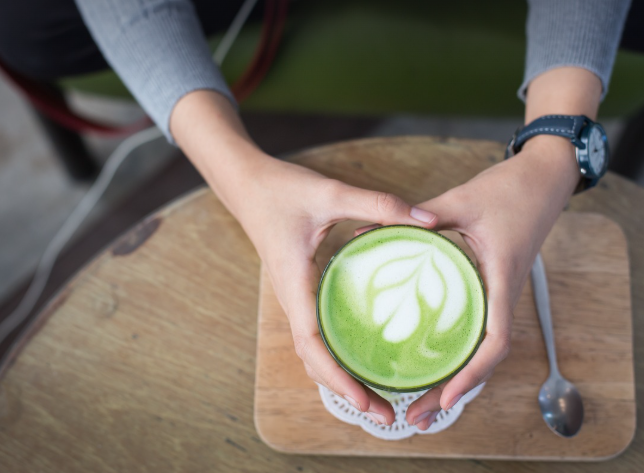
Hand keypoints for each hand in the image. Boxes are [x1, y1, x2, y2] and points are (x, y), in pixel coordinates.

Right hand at [236, 156, 437, 424]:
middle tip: (385, 415)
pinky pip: (316, 333)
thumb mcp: (330, 193)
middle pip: (314, 360)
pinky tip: (360, 357)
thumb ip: (378, 205)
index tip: (366, 402)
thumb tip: (428, 222)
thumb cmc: (281, 190)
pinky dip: (334, 355)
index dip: (337, 377)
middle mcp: (293, 299)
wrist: (246, 185)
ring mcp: (295, 297)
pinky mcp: (301, 290)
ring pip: (314, 350)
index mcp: (295, 284)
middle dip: (346, 391)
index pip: (312, 343)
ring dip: (340, 378)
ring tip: (377, 399)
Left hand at [402, 136, 579, 429]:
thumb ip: (420, 216)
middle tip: (417, 417)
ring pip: (480, 348)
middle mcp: (503, 294)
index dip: (472, 373)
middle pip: (484, 358)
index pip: (495, 339)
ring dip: (455, 378)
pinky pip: (478, 328)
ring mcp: (499, 294)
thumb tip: (372, 230)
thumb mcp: (461, 200)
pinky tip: (433, 360)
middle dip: (453, 392)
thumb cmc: (509, 190)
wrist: (542, 180)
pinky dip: (458, 353)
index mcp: (500, 277)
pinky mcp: (492, 287)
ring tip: (420, 402)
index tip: (445, 398)